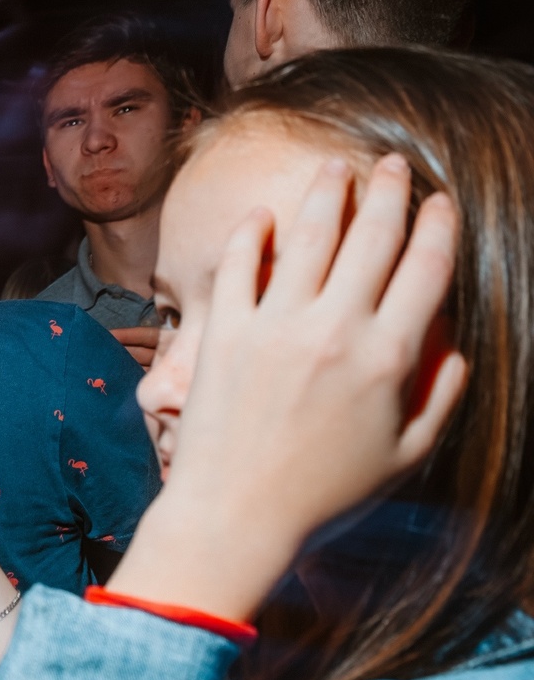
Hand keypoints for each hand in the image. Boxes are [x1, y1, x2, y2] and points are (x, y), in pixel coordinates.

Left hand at [116, 154, 467, 620]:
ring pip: (309, 237)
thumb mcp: (404, 456)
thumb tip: (455, 350)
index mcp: (388, 358)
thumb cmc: (323, 495)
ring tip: (335, 167)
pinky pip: (239, 266)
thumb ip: (439, 399)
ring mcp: (275, 327)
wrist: (235, 515)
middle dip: (388, 192)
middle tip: (392, 164)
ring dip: (326, 194)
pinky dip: (252, 235)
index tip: (441, 202)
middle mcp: (335, 330)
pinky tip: (262, 216)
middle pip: (372, 238)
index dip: (438, 227)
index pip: (426, 270)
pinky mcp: (224, 333)